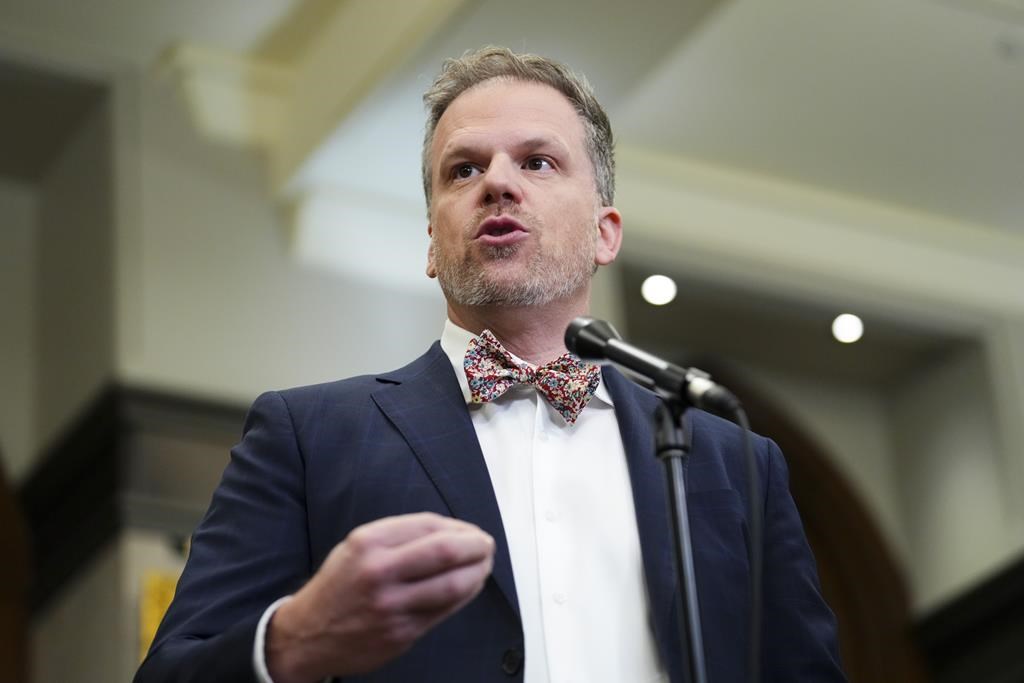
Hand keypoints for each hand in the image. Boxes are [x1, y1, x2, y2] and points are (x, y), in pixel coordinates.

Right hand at [266, 512, 494, 682]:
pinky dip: (464, 596)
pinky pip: (445, 610)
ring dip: (478, 573)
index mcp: (369, 542)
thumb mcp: (357, 546)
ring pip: (454, 585)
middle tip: (487, 545)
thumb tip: (451, 532)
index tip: (470, 531)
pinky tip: (469, 587)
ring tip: (484, 566)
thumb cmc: (339, 586)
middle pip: (447, 552)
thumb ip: (400, 536)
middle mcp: (380, 572)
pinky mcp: (401, 633)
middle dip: (477, 546)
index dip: (459, 527)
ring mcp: (392, 606)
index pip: (430, 525)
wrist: (307, 634)